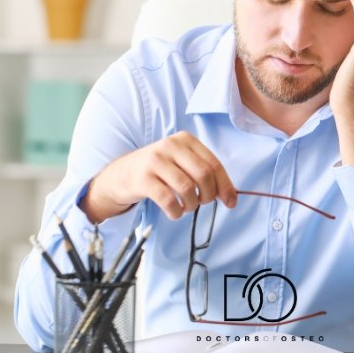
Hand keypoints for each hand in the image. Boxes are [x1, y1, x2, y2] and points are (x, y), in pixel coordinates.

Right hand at [80, 131, 237, 221]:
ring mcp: (155, 161)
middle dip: (209, 195)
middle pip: (203, 175)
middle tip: (203, 203)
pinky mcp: (142, 178)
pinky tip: (174, 212)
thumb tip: (231, 196)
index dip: (225, 185)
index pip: (213, 164)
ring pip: (187, 188)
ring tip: (187, 207)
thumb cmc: (158, 171)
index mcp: (185, 140)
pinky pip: (168, 200)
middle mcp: (170, 146)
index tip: (231, 202)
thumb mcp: (181, 163)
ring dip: (192, 205)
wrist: (121, 174)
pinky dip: (176, 212)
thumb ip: (204, 173)